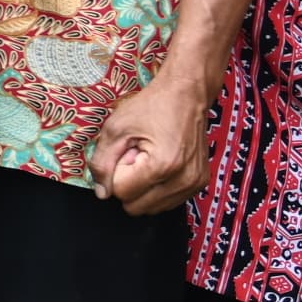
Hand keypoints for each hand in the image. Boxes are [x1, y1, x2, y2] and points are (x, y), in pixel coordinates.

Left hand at [95, 69, 209, 214]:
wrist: (187, 94)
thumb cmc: (152, 106)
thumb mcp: (116, 129)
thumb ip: (102, 163)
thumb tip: (101, 193)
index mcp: (162, 165)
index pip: (121, 193)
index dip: (115, 173)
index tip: (126, 152)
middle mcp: (183, 180)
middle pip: (136, 206)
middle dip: (129, 184)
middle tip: (135, 156)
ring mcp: (195, 184)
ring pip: (152, 208)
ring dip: (143, 188)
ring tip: (148, 159)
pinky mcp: (200, 184)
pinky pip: (167, 202)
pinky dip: (157, 188)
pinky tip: (160, 165)